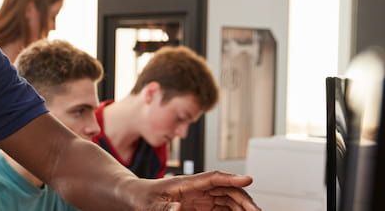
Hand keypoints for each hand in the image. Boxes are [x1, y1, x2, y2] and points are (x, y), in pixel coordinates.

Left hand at [139, 171, 260, 210]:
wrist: (135, 197)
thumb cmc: (142, 198)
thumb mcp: (150, 205)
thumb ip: (164, 208)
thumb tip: (178, 209)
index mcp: (186, 184)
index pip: (213, 178)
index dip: (232, 178)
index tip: (249, 179)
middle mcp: (197, 188)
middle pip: (226, 189)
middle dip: (243, 198)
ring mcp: (200, 197)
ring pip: (228, 199)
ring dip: (241, 206)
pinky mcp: (200, 206)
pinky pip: (221, 208)